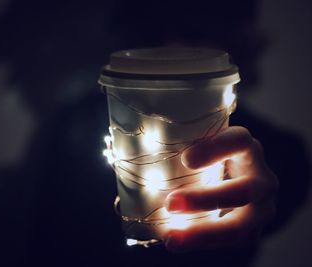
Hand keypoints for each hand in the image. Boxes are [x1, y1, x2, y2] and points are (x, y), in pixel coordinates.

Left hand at [164, 126, 278, 251]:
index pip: (239, 141)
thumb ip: (182, 142)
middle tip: (171, 204)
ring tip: (170, 238)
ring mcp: (262, 208)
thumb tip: (130, 141)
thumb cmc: (210, 159)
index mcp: (248, 148)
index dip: (215, 149)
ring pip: (239, 226)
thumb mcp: (204, 144)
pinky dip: (202, 243)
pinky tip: (176, 242)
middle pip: (243, 190)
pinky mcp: (253, 231)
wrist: (237, 180)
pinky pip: (230, 242)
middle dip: (205, 200)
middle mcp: (262, 177)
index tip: (186, 159)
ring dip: (203, 233)